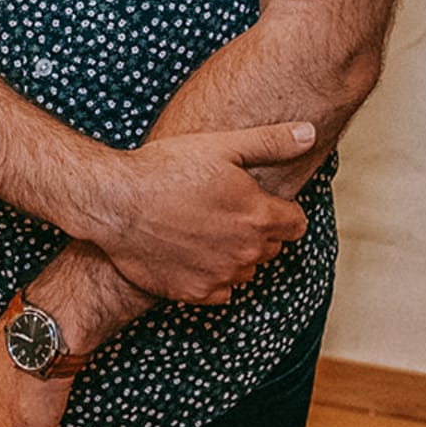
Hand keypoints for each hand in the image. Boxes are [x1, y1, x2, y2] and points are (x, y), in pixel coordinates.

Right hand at [85, 121, 314, 304]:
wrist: (116, 201)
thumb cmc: (167, 168)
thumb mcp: (222, 145)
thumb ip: (271, 142)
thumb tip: (309, 132)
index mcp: (258, 216)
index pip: (296, 225)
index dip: (280, 211)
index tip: (256, 200)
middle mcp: (246, 252)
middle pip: (271, 247)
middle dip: (257, 231)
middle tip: (223, 209)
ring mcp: (220, 276)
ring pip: (245, 270)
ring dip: (235, 254)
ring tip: (203, 228)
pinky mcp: (194, 294)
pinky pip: (219, 290)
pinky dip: (211, 275)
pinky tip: (189, 251)